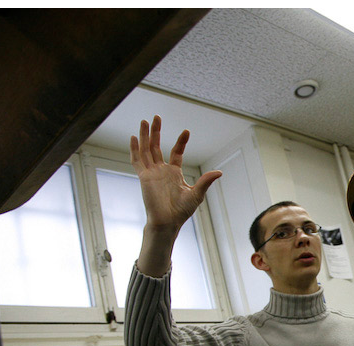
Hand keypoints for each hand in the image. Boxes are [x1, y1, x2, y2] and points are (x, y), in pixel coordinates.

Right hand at [129, 115, 221, 230]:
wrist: (168, 221)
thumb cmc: (182, 211)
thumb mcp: (197, 194)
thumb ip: (205, 181)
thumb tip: (219, 172)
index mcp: (174, 172)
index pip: (176, 152)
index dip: (180, 142)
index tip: (186, 131)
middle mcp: (161, 170)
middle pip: (157, 146)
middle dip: (156, 131)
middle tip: (156, 117)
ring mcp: (152, 173)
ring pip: (146, 150)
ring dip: (145, 136)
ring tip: (144, 121)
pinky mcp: (144, 177)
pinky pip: (137, 161)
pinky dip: (135, 149)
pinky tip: (134, 137)